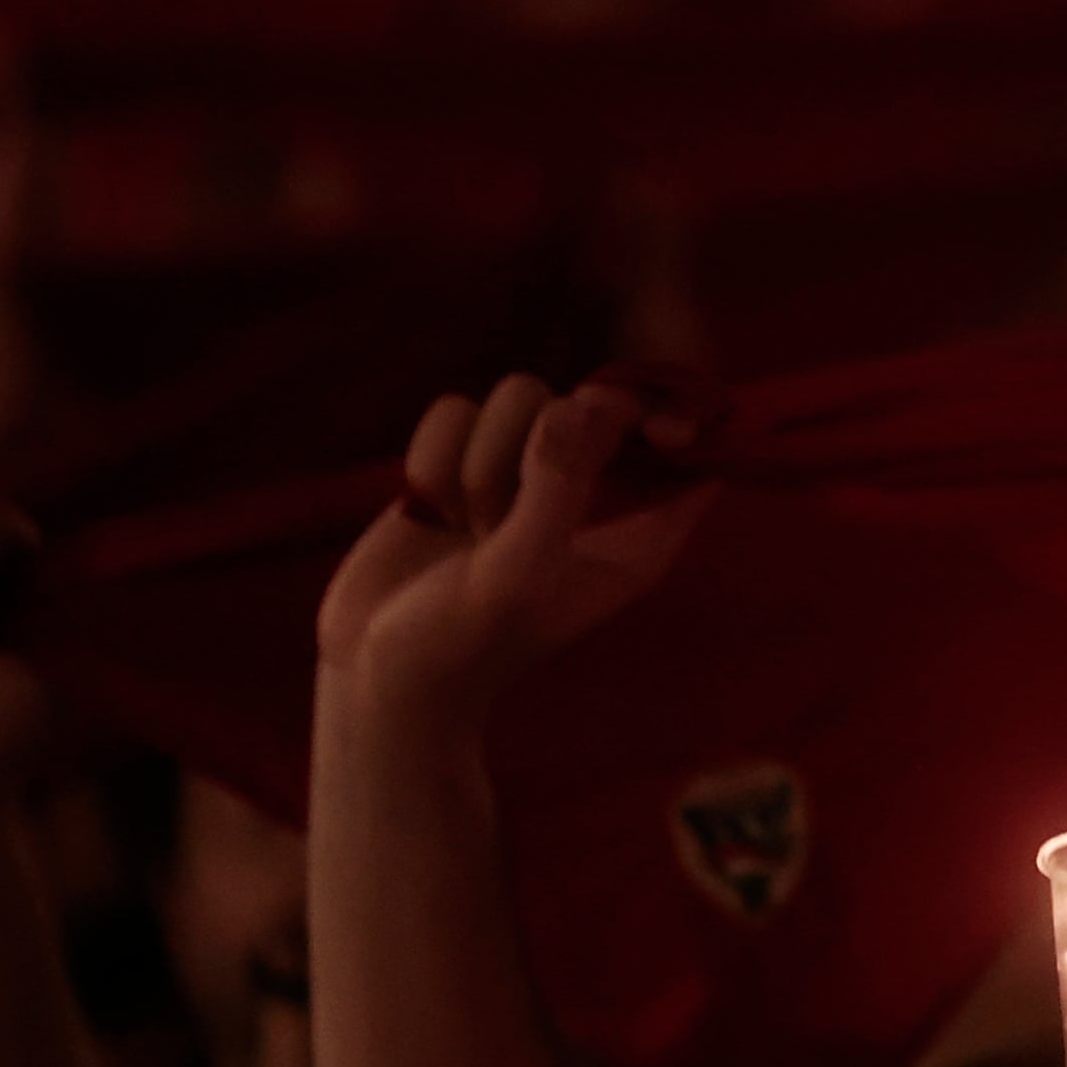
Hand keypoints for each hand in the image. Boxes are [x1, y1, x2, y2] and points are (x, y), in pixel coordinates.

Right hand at [315, 377, 702, 719]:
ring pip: (520, 394)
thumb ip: (557, 489)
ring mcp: (522, 472)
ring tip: (470, 525)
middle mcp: (591, 494)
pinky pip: (453, 411)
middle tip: (506, 507)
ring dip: (483, 457)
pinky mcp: (460, 464)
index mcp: (639, 536)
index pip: (691, 452)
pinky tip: (429, 511)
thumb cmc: (464, 643)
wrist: (375, 672)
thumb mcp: (520, 575)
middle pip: (600, 398)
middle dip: (551, 436)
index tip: (659, 428)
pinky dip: (433, 456)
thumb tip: (575, 405)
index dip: (682, 418)